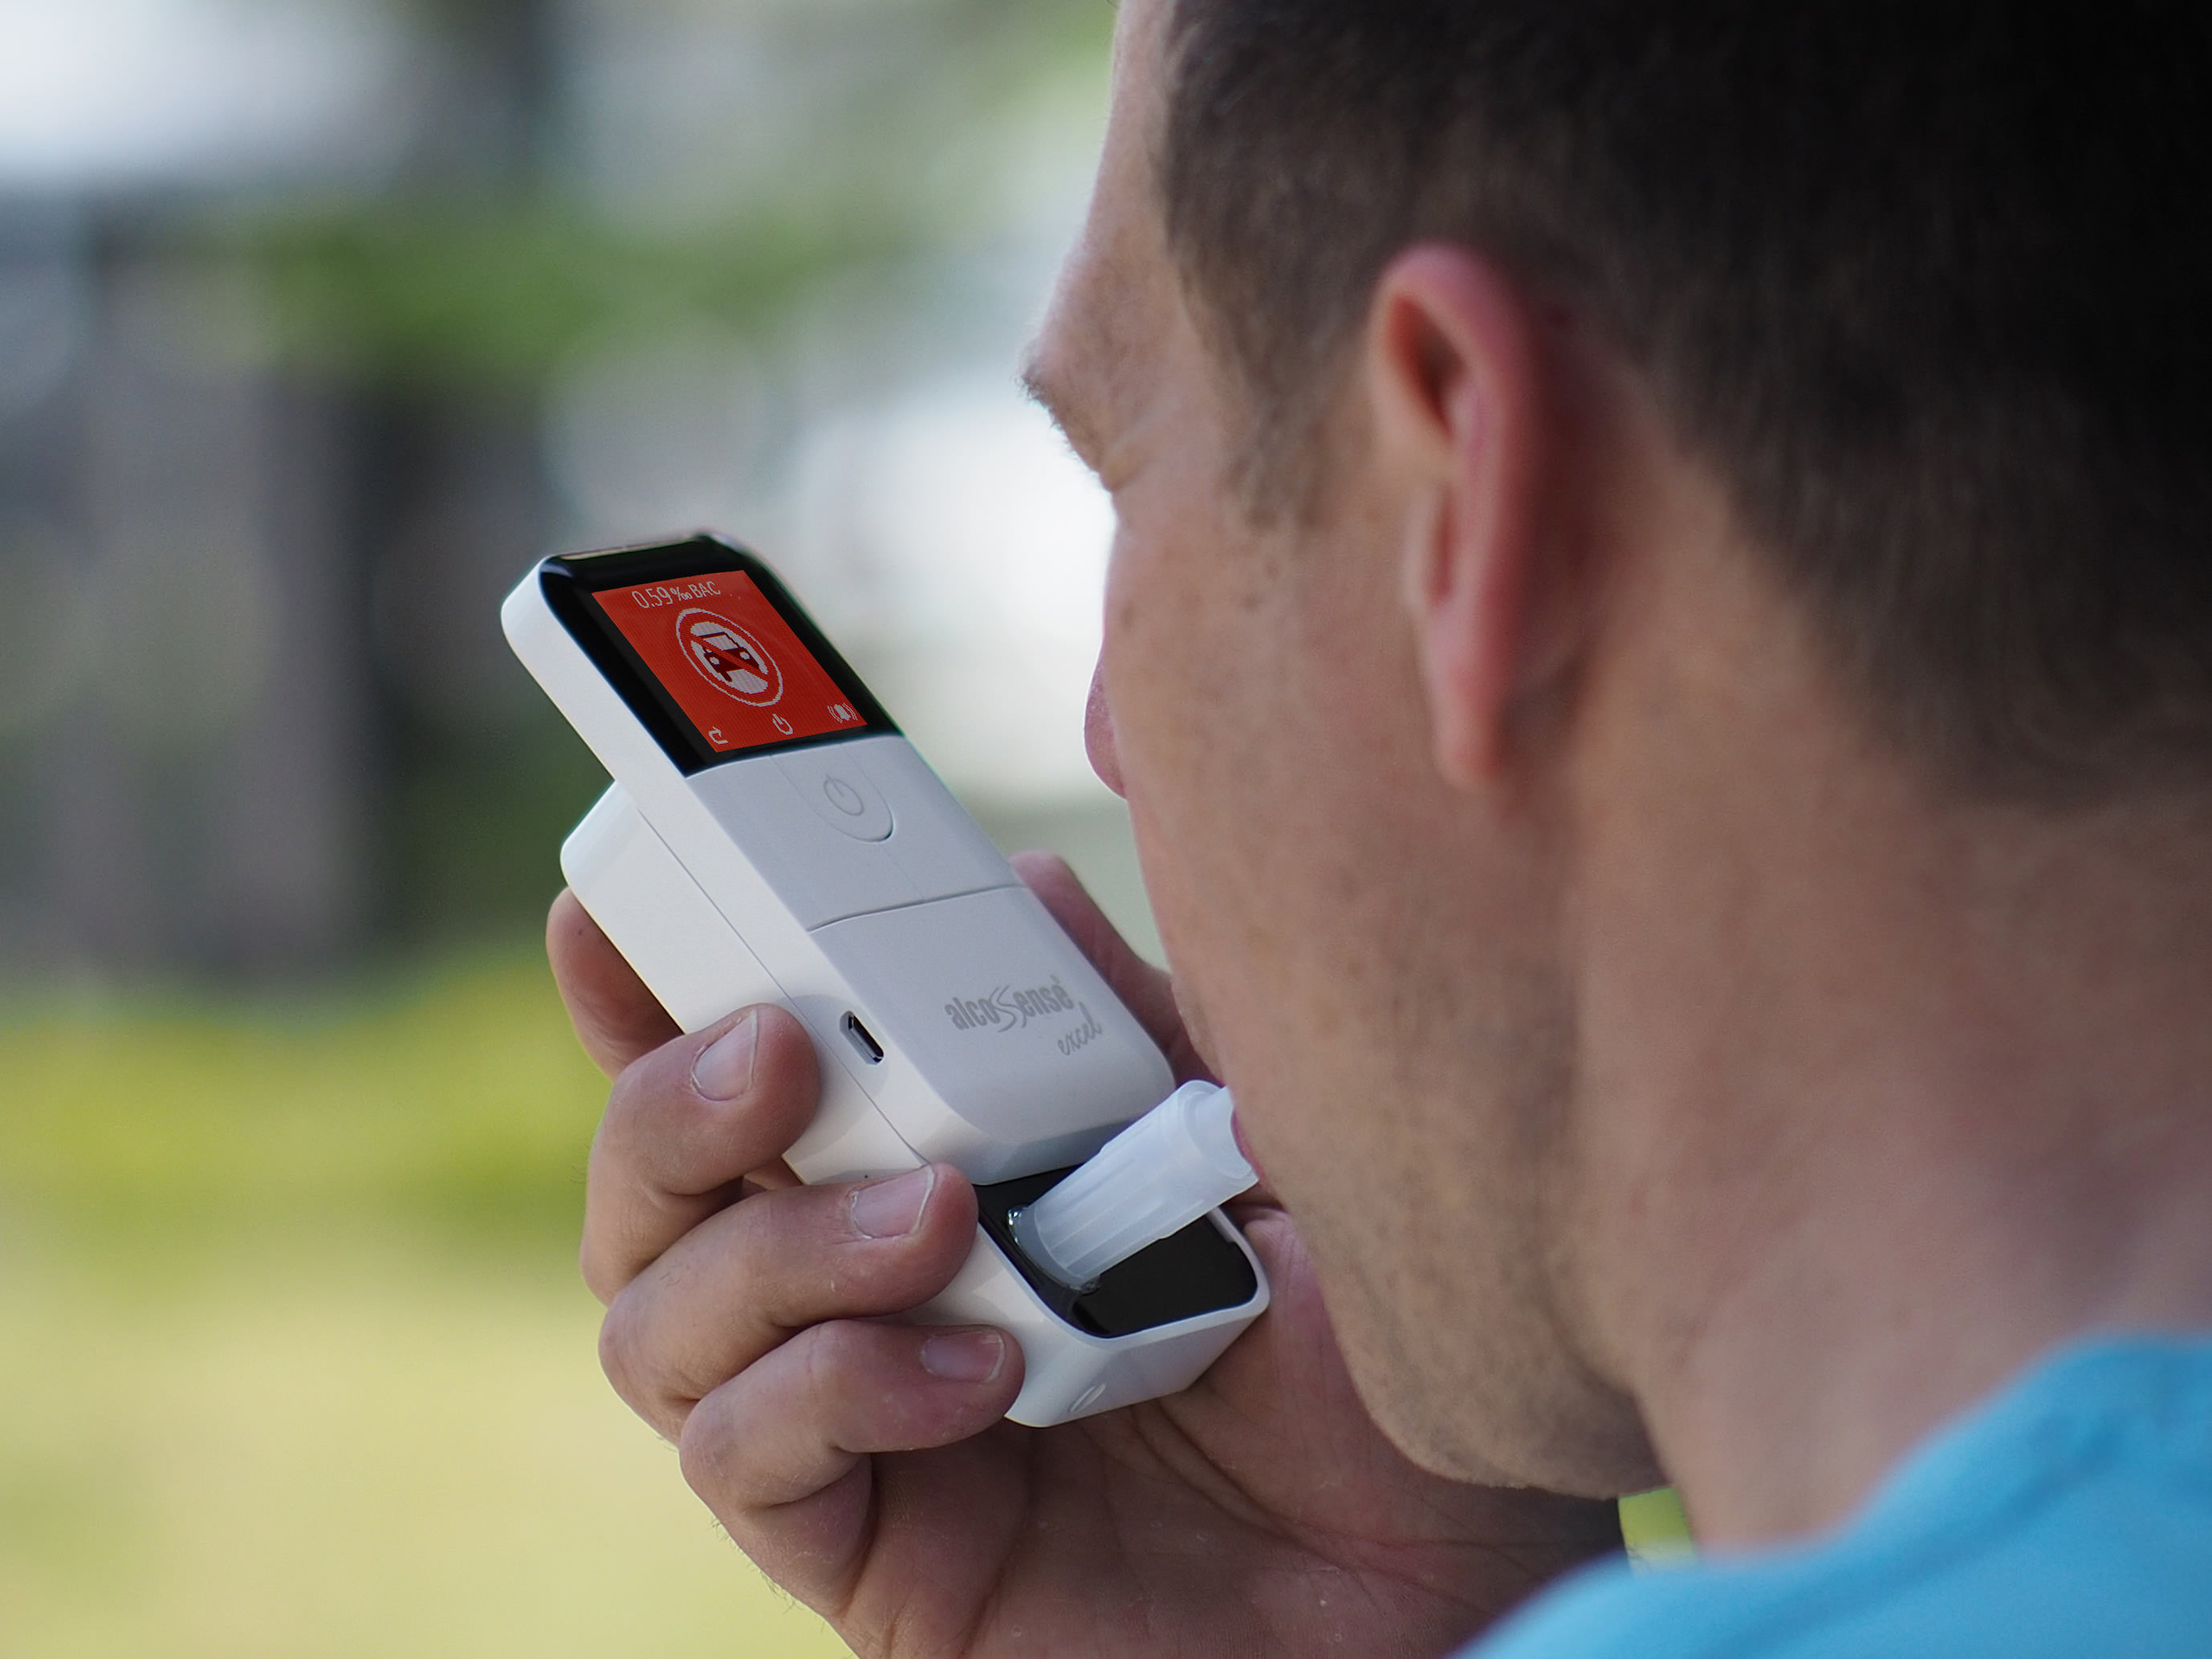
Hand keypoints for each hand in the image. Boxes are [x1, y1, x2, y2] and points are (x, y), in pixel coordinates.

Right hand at [549, 854, 1621, 1657]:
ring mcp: (848, 1431)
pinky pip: (745, 1464)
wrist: (1433, 1562)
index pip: (741, 1084)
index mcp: (918, 1178)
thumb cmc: (1344, 1353)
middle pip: (649, 1196)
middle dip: (674, 1103)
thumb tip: (1019, 878)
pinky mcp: (865, 1556)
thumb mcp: (1241, 1143)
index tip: (611, 907)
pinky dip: (838, 1389)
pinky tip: (980, 1368)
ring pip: (658, 1323)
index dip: (649, 991)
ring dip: (776, 1247)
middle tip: (783, 1049)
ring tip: (937, 1218)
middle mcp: (851, 1298)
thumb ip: (1122, 1020)